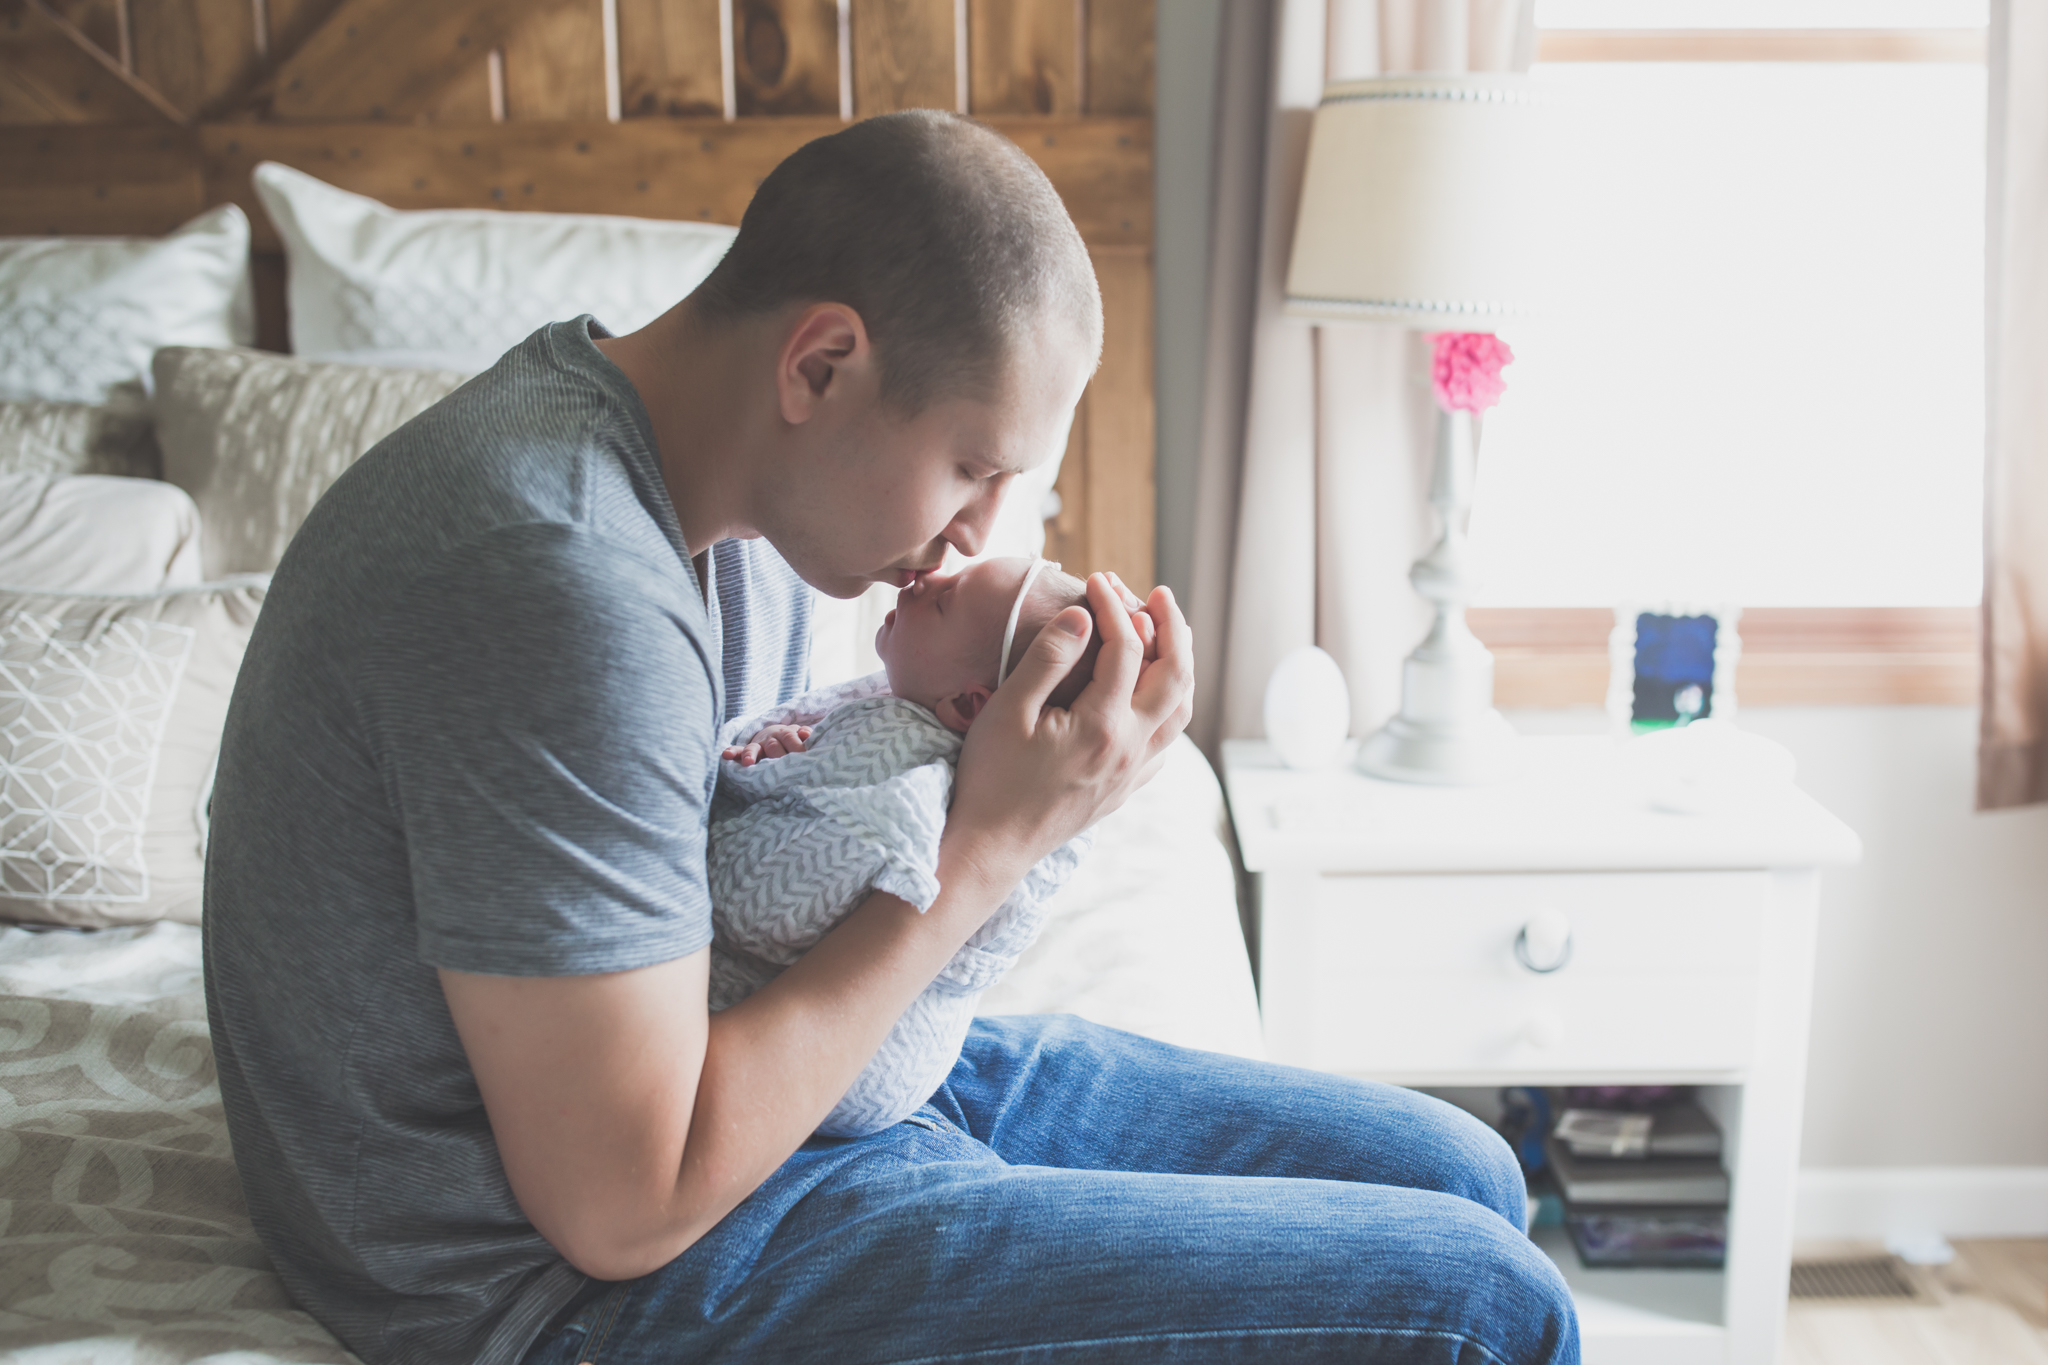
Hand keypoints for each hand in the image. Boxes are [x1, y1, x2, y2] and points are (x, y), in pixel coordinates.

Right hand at [722, 724, 810, 765]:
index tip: (804, 756)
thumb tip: (807, 735)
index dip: (797, 746)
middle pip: (773, 745)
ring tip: (747, 762)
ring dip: (750, 755)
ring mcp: (758, 745)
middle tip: (782, 766)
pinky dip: (732, 752)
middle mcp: (771, 738)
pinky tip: (726, 755)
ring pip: (753, 748)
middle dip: (777, 754)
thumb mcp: (800, 736)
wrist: (775, 734)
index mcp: (787, 734)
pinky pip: (738, 751)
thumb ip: (804, 736)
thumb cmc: (792, 741)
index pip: (791, 738)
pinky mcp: (746, 752)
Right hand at [946, 573, 1192, 886]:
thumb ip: (1048, 659)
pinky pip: (1166, 744)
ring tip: (1169, 635)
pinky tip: (1153, 696)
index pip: (1126, 648)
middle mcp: (1129, 749)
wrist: (990, 848)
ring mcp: (1132, 773)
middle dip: (1172, 627)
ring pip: (1180, 712)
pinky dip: (1170, 709)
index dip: (1114, 606)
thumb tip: (1083, 617)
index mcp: (1101, 725)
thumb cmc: (990, 778)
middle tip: (1159, 594)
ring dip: (1181, 667)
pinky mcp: (1124, 790)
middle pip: (1175, 676)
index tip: (1097, 579)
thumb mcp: (1008, 711)